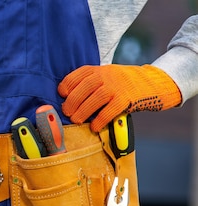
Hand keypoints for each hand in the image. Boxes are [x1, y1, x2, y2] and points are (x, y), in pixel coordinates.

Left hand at [58, 64, 180, 131]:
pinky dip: (100, 120)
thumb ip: (92, 83)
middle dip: (72, 100)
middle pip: (86, 86)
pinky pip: (110, 110)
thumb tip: (68, 100)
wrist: (153, 83)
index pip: (80, 73)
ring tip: (76, 120)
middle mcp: (108, 75)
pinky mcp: (128, 99)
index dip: (68, 84)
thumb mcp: (108, 76)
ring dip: (83, 110)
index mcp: (101, 69)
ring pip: (96, 97)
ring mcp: (118, 86)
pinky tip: (94, 126)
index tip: (61, 94)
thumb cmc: (124, 84)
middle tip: (66, 112)